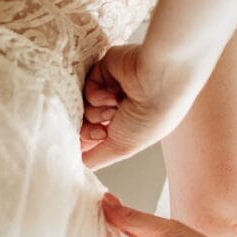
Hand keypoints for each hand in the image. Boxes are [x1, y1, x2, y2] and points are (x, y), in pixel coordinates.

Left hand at [80, 45, 196, 168]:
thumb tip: (78, 166)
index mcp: (130, 125)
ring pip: (84, 108)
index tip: (96, 143)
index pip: (98, 137)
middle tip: (102, 131)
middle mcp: (120, 107)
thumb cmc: (151, 116)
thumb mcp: (123, 147)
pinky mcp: (103, 70)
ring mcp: (111, 88)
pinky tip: (112, 95)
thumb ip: (97, 157)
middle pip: (85, 123)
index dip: (91, 143)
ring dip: (96, 113)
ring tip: (115, 109)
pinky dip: (96, 95)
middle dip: (91, 130)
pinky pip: (86, 89)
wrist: (158, 81)